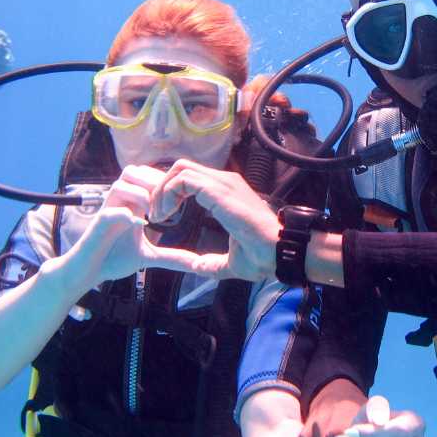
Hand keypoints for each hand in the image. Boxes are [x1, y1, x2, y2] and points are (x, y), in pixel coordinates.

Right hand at [63, 165, 188, 286]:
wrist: (89, 272)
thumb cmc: (115, 258)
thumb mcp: (149, 257)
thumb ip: (172, 257)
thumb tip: (197, 264)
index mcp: (131, 204)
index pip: (146, 176)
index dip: (163, 181)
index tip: (181, 198)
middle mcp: (118, 203)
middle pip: (133, 172)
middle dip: (153, 182)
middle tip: (168, 201)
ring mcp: (107, 211)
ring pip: (120, 184)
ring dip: (139, 194)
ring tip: (153, 212)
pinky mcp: (97, 226)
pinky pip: (109, 212)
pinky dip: (125, 215)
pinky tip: (140, 224)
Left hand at [142, 159, 280, 281]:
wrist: (280, 250)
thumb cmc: (263, 255)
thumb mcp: (231, 261)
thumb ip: (213, 263)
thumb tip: (199, 268)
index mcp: (228, 193)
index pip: (193, 177)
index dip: (172, 192)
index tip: (163, 215)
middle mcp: (225, 182)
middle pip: (183, 168)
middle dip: (162, 187)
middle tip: (156, 213)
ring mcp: (222, 183)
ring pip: (181, 169)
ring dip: (163, 190)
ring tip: (159, 215)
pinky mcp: (218, 190)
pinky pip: (184, 179)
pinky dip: (168, 193)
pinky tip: (166, 215)